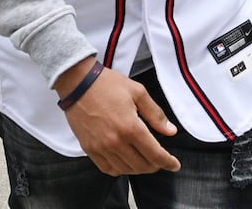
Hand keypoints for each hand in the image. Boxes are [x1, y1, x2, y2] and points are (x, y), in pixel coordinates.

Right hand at [57, 61, 179, 176]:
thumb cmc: (107, 84)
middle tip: (160, 160)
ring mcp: (101, 147)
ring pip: (126, 170)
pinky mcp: (89, 148)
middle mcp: (116, 141)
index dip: (168, 162)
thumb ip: (155, 114)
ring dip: (138, 168)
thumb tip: (171, 131)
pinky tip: (125, 162)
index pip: (155, 154)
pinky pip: (107, 169)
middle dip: (155, 166)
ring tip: (144, 160)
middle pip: (142, 166)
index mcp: (131, 127)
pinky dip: (119, 169)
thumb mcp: (137, 92)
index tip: (175, 165)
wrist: (77, 82)